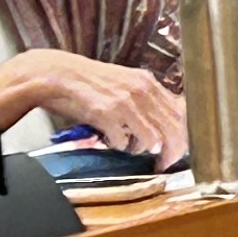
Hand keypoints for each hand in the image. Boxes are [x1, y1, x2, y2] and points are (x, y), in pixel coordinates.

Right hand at [0, 50, 188, 166]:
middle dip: (171, 152)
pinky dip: (118, 146)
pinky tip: (110, 141)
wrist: (54, 73)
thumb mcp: (124, 83)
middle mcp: (141, 90)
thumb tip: (164, 122)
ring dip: (142, 149)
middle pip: (173, 129)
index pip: (182, 112)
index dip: (183, 135)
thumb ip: (145, 100)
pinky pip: (122, 141)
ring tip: (130, 148)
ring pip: (151, 139)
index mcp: (148, 82)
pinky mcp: (105, 113)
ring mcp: (124, 102)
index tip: (178, 148)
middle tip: (163, 163)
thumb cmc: (87, 82)